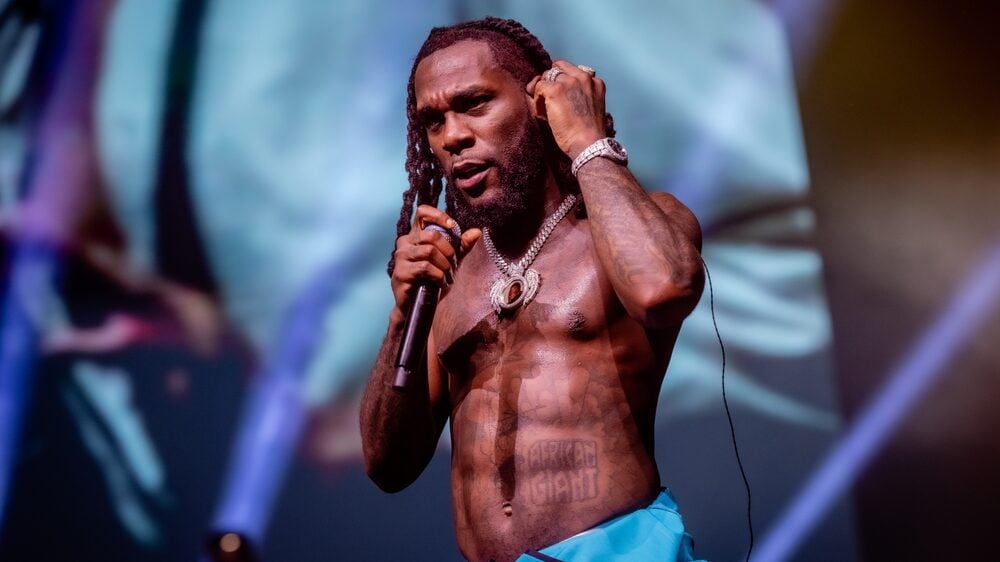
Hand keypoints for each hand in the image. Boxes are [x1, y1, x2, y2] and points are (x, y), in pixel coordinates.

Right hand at [390, 205, 480, 323]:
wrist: (419, 306)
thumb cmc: (433, 280)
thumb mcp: (450, 260)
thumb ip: (462, 246)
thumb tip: (476, 232)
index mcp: (415, 235)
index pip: (422, 212)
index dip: (438, 215)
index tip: (452, 226)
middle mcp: (405, 242)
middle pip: (431, 235)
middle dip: (449, 250)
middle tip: (453, 264)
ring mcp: (401, 257)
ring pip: (429, 251)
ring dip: (444, 264)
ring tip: (447, 275)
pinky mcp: (400, 272)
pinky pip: (425, 267)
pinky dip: (438, 275)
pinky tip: (440, 282)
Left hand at [527, 60, 606, 158]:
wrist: (588, 144)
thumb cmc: (587, 133)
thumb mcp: (589, 107)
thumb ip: (577, 94)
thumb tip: (552, 85)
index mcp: (595, 82)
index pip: (572, 70)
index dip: (562, 81)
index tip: (560, 95)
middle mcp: (584, 77)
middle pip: (558, 69)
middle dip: (551, 83)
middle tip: (549, 102)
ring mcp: (569, 82)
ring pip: (547, 76)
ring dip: (544, 91)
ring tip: (546, 110)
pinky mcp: (555, 90)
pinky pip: (538, 86)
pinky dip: (537, 99)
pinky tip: (543, 114)